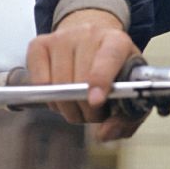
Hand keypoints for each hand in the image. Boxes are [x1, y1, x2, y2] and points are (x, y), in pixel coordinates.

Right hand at [26, 9, 144, 141]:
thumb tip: (105, 134)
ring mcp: (62, 37)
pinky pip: (38, 83)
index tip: (96, 101)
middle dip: (86, 109)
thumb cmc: (114, 65)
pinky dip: (50, 97)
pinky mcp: (39, 44)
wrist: (94, 36)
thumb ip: (128, 116)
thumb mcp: (131, 84)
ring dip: (67, 107)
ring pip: (57, 85)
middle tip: (94, 113)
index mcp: (117, 41)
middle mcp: (89, 34)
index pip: (108, 59)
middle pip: (80, 81)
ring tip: (79, 104)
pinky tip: (61, 94)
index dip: (101, 81)